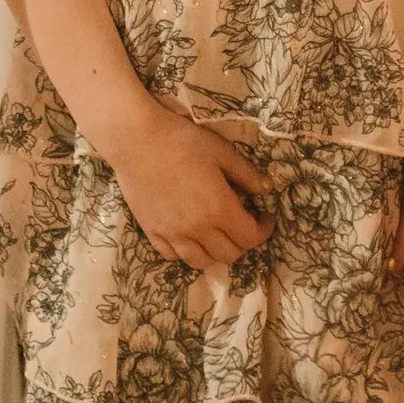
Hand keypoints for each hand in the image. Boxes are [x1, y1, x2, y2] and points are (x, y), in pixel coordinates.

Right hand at [106, 100, 273, 272]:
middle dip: (243, 241)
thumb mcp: (222, 152)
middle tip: (243, 221)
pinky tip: (188, 234)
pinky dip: (186, 251)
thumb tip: (267, 189)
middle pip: (229, 255)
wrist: (135, 140)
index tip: (266, 217)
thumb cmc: (182, 141)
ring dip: (215, 251)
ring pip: (201, 262)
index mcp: (219, 210)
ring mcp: (172, 234)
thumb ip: (247, 174)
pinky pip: (173, 255)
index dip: (264, 230)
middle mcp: (197, 230)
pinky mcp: (151, 232)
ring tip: (217, 232)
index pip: (250, 238)